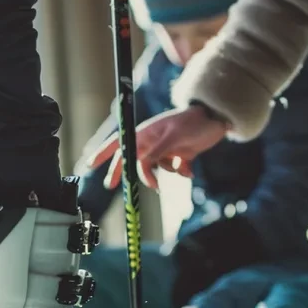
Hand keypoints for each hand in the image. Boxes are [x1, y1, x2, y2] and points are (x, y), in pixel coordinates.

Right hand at [86, 105, 228, 189]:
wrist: (217, 120)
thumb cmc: (194, 121)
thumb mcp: (175, 136)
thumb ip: (158, 151)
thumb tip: (141, 164)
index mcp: (146, 132)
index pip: (120, 142)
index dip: (103, 153)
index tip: (90, 163)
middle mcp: (152, 141)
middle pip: (131, 160)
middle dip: (123, 173)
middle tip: (113, 186)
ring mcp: (165, 149)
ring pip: (154, 168)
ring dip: (164, 172)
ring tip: (180, 167)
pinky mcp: (178, 156)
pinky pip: (173, 170)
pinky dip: (181, 172)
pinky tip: (190, 168)